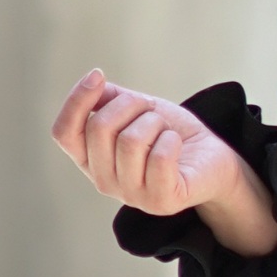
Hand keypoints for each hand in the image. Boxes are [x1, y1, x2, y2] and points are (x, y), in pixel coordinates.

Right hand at [50, 70, 276, 254]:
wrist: (212, 158)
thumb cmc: (170, 134)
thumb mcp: (136, 110)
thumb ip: (109, 99)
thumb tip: (93, 83)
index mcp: (91, 160)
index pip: (64, 132)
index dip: (76, 100)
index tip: (98, 75)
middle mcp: (104, 182)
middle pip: (99, 129)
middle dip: (130, 105)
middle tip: (151, 111)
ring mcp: (132, 195)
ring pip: (130, 140)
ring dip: (155, 123)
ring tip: (166, 132)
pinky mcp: (161, 201)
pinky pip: (159, 157)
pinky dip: (172, 140)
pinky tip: (176, 145)